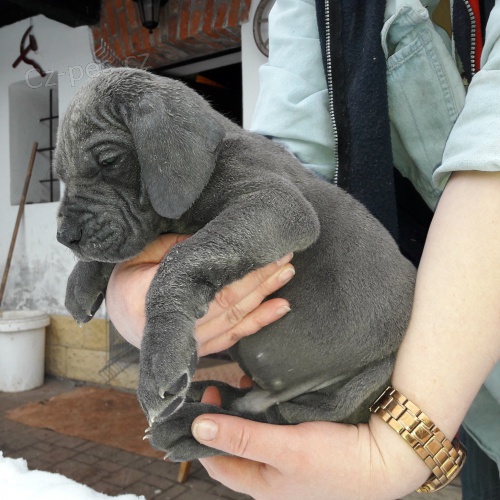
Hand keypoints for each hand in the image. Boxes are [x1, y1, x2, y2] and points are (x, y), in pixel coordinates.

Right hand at [106, 233, 294, 354]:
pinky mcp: (199, 350)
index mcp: (148, 299)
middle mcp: (169, 328)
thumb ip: (177, 249)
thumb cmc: (130, 277)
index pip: (202, 283)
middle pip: (225, 301)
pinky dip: (259, 322)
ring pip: (234, 319)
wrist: (121, 314)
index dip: (238, 269)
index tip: (262, 250)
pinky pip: (234, 336)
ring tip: (285, 273)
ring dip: (264, 296)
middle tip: (283, 257)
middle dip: (258, 278)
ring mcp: (186, 344)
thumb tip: (219, 247)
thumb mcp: (144, 253)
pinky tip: (280, 307)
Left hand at [191, 388, 429, 499]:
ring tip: (241, 384)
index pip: (217, 461)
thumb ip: (243, 438)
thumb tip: (199, 428)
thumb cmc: (337, 462)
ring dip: (244, 412)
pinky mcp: (302, 447)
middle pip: (234, 447)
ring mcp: (287, 462)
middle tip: (221, 388)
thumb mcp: (286, 449)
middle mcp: (271, 478)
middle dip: (223, 418)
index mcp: (262, 487)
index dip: (204, 433)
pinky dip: (264, 410)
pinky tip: (266, 391)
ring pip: (253, 435)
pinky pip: (273, 428)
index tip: (204, 397)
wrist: (388, 458)